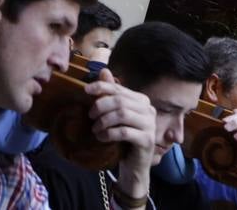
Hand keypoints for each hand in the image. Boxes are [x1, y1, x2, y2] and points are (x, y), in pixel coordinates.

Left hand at [85, 68, 155, 200]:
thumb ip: (112, 95)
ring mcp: (150, 125)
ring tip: (95, 128)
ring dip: (103, 121)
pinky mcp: (147, 140)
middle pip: (120, 101)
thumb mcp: (116, 116)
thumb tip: (104, 71)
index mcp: (141, 100)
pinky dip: (109, 133)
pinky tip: (101, 137)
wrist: (134, 165)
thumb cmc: (124, 138)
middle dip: (101, 106)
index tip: (86, 90)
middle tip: (90, 115)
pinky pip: (124, 132)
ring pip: (122, 115)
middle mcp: (149, 110)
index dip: (102, 87)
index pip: (119, 88)